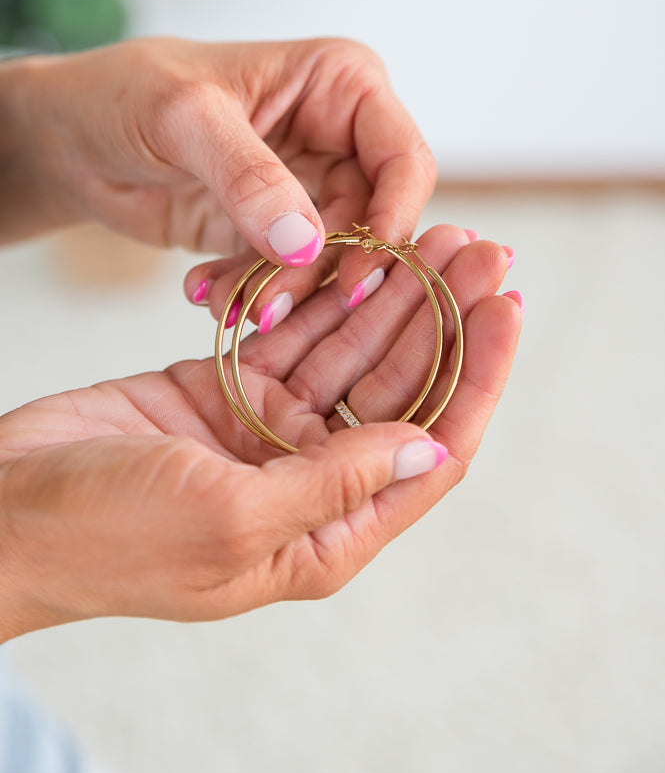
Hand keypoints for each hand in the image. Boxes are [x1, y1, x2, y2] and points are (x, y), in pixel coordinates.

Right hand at [0, 227, 520, 640]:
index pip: (432, 449)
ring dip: (392, 297)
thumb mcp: (231, 520)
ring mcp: (266, 433)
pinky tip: (360, 253)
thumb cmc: (106, 535)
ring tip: (436, 236)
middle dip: (442, 320)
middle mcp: (307, 482)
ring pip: (349, 353)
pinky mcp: (224, 391)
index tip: (506, 308)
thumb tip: (432, 450)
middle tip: (480, 250)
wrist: (6, 507)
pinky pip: (290, 336)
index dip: (477, 378)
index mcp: (325, 535)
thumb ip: (333, 487)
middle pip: (398, 389)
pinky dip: (323, 297)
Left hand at [2, 37, 435, 313]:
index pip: (405, 160)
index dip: (393, 221)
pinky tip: (209, 293)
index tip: (356, 277)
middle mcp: (339, 138)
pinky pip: (290, 278)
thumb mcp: (184, 119)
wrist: (72, 138)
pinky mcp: (276, 232)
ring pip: (332, 260)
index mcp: (341, 86)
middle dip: (322, 273)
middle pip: (370, 222)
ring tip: (225, 304)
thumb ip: (249, 177)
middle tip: (267, 309)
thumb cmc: (124, 94)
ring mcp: (308, 189)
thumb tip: (309, 243)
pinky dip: (255, 294)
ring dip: (284, 292)